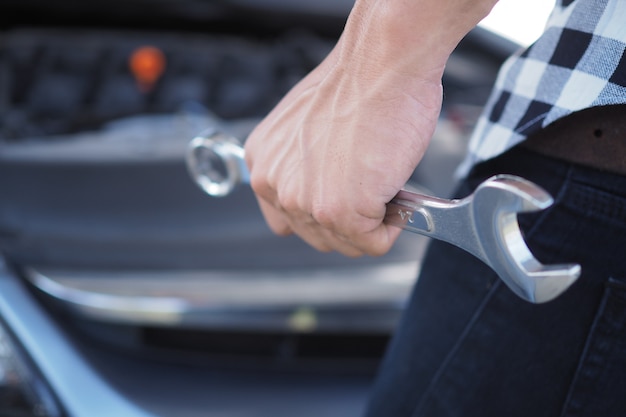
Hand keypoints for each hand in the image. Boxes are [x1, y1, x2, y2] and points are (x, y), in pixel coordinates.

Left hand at [244, 0, 496, 256]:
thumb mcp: (308, 129)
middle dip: (353, 221)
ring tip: (383, 182)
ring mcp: (305, 203)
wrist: (382, 63)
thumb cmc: (357, 85)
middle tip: (373, 187)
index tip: (346, 198)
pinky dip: (395, 224)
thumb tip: (328, 190)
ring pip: (348, 244)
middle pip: (321, 238)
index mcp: (264, 165)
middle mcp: (275, 186)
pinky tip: (394, 187)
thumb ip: (304, 167)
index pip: (288, 222)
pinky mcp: (340, 212)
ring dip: (374, 222)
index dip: (325, 214)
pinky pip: (375, 243)